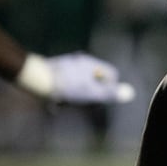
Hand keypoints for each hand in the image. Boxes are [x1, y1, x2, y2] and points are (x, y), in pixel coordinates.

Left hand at [18, 52, 135, 104]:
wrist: (35, 80)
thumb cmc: (66, 87)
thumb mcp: (91, 93)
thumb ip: (110, 93)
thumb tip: (130, 93)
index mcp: (91, 63)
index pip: (112, 74)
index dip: (111, 88)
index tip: (99, 99)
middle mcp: (81, 61)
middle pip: (96, 79)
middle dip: (92, 93)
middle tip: (82, 104)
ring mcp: (68, 64)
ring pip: (81, 82)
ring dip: (78, 95)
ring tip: (67, 104)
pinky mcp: (55, 71)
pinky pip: (68, 83)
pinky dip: (66, 93)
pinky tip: (57, 103)